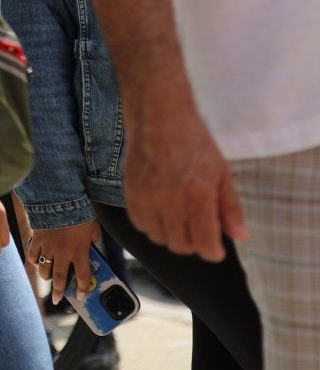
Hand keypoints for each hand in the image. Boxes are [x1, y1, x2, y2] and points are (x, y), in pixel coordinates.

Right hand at [30, 219, 100, 303]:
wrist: (59, 200)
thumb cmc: (79, 213)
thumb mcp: (93, 228)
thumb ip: (93, 239)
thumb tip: (92, 243)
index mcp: (80, 252)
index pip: (82, 277)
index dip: (81, 289)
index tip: (81, 295)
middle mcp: (64, 253)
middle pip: (60, 278)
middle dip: (59, 291)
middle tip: (57, 299)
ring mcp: (49, 247)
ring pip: (44, 269)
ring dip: (46, 276)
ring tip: (48, 279)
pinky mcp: (37, 240)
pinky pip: (33, 255)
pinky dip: (34, 260)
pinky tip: (36, 262)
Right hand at [124, 101, 247, 260]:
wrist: (159, 118)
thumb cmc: (195, 143)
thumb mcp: (223, 173)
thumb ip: (231, 209)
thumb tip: (240, 237)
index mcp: (198, 197)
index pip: (204, 245)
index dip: (213, 252)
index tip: (216, 248)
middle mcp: (170, 202)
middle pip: (181, 246)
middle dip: (194, 244)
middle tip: (199, 230)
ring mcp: (147, 198)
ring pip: (159, 238)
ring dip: (171, 235)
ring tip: (179, 220)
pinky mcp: (130, 192)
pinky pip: (140, 224)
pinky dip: (152, 225)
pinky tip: (161, 212)